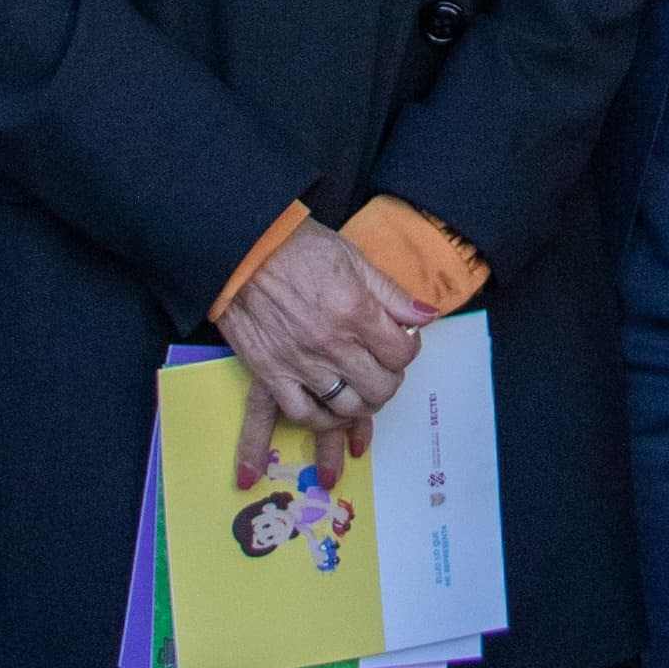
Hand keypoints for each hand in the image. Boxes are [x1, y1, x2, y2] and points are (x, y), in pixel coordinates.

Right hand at [217, 221, 429, 485]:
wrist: (241, 251)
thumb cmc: (299, 248)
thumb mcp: (354, 259)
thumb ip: (392, 293)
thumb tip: (427, 317)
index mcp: (357, 311)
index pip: (401, 353)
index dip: (409, 349)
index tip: (402, 342)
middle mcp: (332, 343)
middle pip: (380, 386)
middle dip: (390, 379)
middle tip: (383, 367)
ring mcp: (301, 363)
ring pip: (347, 406)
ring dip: (362, 403)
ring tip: (362, 390)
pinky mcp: (271, 373)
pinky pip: (303, 414)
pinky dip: (323, 419)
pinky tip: (331, 409)